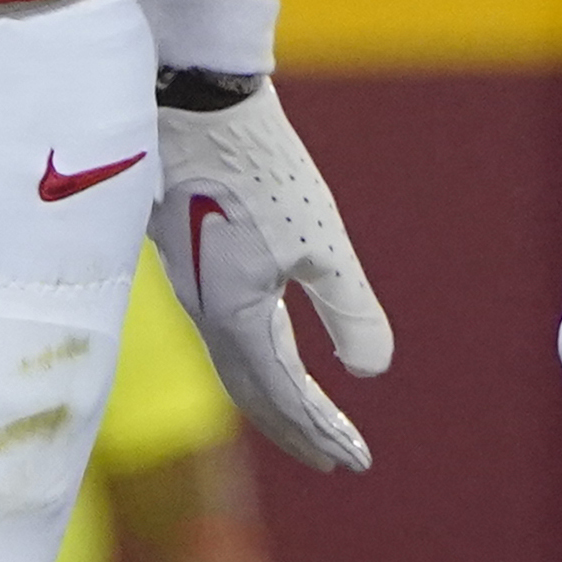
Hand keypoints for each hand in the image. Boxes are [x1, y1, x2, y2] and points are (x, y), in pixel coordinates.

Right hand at [150, 82, 391, 471]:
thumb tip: (372, 372)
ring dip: (274, 396)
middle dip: (296, 428)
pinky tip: (272, 340)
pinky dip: (254, 358)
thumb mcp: (322, 242)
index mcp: (235, 316)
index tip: (357, 460)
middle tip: (335, 456)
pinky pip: (222, 330)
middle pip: (252, 392)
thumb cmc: (262, 166)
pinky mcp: (189, 255)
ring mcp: (192, 284)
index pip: (282, 396)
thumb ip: (348, 310)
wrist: (197, 101)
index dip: (321, 431)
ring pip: (234, 362)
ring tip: (309, 414)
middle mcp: (205, 311)